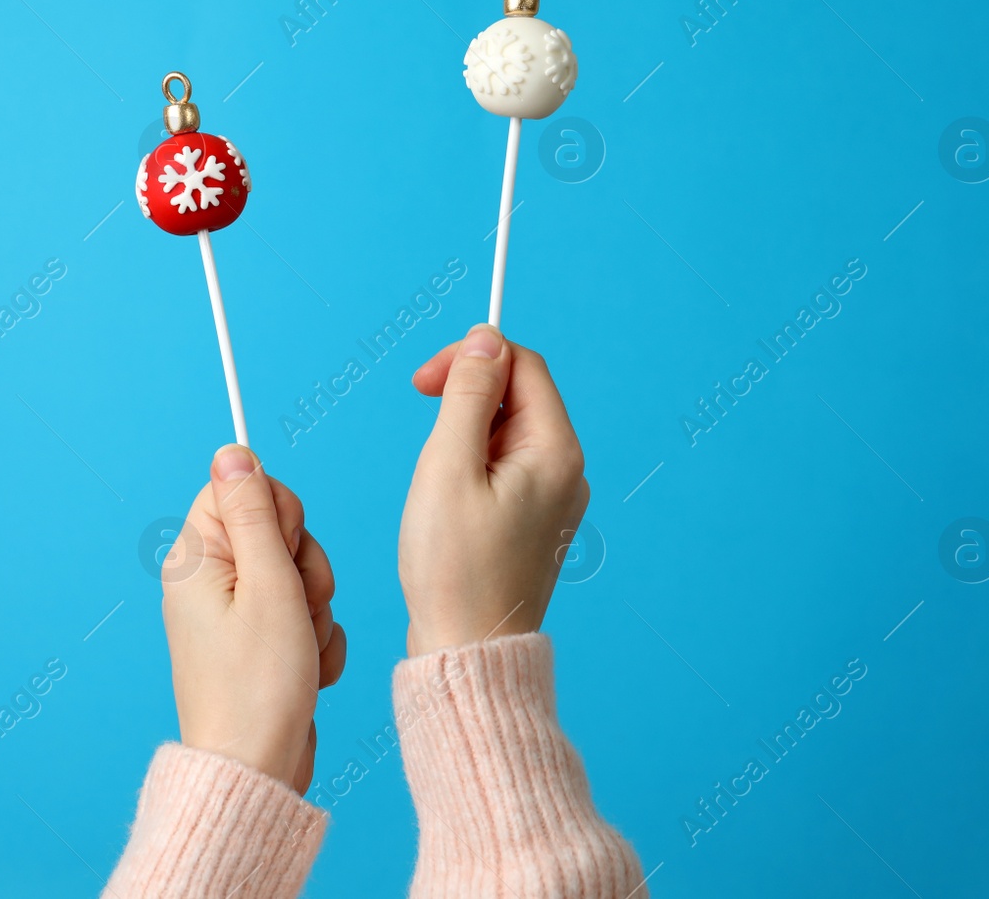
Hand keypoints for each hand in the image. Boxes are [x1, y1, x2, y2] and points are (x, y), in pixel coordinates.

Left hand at [162, 446, 345, 792]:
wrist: (256, 771)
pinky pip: (302, 613)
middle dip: (306, 566)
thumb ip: (255, 514)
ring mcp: (233, 612)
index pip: (243, 488)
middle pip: (278, 529)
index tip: (285, 550)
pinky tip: (307, 670)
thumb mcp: (268, 586)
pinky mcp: (256, 641)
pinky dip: (315, 639)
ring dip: (316, 608)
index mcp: (197, 558)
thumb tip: (231, 450)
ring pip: (299, 572)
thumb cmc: (258, 688)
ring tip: (300, 647)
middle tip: (298, 606)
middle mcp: (209, 580)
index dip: (280, 513)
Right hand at [399, 325, 588, 657]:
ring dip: (465, 431)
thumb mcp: (448, 467)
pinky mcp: (535, 521)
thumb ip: (468, 395)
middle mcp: (567, 472)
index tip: (421, 382)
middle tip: (420, 416)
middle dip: (467, 393)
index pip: (523, 366)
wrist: (467, 650)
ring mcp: (555, 499)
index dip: (471, 357)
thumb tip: (486, 338)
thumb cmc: (453, 568)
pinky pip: (506, 467)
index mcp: (556, 453)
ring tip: (434, 475)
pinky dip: (472, 464)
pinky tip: (447, 498)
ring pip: (508, 431)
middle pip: (519, 395)